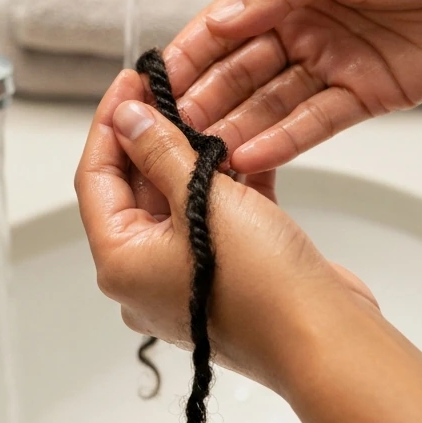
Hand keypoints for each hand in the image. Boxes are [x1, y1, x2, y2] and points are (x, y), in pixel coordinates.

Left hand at [74, 69, 377, 389]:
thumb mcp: (202, 201)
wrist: (325, 340)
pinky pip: (213, 220)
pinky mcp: (227, 277)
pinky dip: (223, 186)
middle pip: (134, 190)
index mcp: (120, 263)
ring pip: (178, 203)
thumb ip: (161, 153)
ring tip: (210, 110)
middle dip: (154, 137)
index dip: (110, 124)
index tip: (131, 82)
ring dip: (193, 158)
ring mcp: (186, 279)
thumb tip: (127, 117)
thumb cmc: (261, 286)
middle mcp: (144, 277)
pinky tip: (242, 150)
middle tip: (173, 89)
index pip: (96, 178)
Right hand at [163, 0, 421, 173]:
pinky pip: (316, 122)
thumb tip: (222, 21)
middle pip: (242, 69)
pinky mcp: (366, 94)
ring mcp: (334, 62)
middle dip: (204, 98)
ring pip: (272, 102)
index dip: (190, 51)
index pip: (227, 23)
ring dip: (236, 126)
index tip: (154, 82)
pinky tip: (251, 155)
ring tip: (201, 154)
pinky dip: (284, 140)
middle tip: (169, 131)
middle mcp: (306, 24)